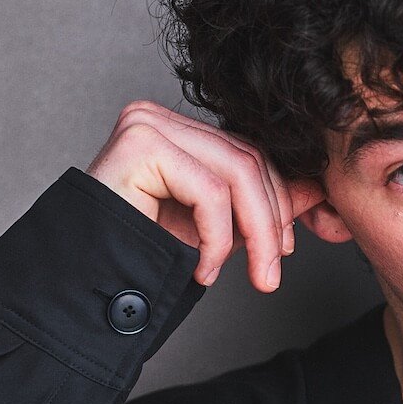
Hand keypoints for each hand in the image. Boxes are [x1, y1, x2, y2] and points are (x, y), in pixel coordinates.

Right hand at [84, 101, 325, 289]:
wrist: (88, 285)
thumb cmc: (140, 257)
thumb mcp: (215, 228)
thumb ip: (259, 206)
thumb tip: (315, 191)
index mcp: (175, 130)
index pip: (247, 152)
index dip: (277, 200)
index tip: (283, 249)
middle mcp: (157, 118)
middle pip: (247, 159)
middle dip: (271, 221)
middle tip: (272, 272)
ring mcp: (146, 125)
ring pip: (237, 173)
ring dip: (255, 234)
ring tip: (254, 275)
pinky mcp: (140, 145)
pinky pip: (210, 191)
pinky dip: (217, 238)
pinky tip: (203, 269)